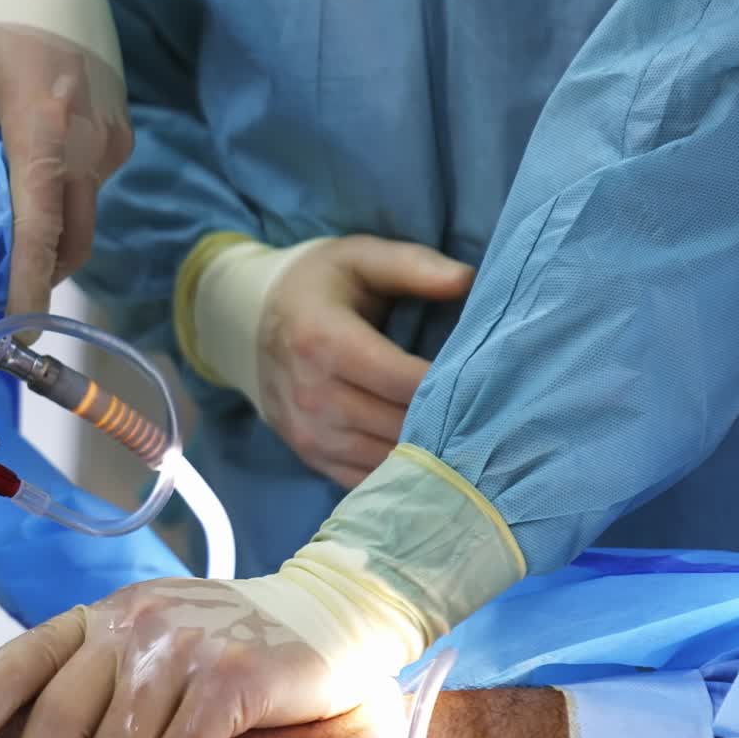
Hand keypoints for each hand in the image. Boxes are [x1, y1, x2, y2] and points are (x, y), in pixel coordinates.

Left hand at [0, 0, 131, 314]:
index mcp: (47, 130)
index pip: (41, 230)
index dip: (28, 287)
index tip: (16, 334)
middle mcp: (92, 145)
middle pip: (72, 240)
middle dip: (36, 272)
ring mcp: (113, 143)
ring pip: (83, 219)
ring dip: (47, 239)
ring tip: (2, 234)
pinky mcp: (119, 136)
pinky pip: (89, 191)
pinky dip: (58, 206)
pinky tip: (25, 187)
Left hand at [0, 578, 334, 737]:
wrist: (330, 612)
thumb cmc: (233, 636)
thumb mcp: (159, 628)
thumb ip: (107, 664)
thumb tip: (44, 733)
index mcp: (110, 615)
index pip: (33, 650)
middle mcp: (138, 626)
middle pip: (63, 715)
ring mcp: (186, 651)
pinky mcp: (233, 681)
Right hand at [257, 236, 471, 485]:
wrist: (243, 325)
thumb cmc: (316, 287)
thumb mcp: (358, 257)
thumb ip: (413, 266)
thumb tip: (467, 281)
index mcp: (324, 342)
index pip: (404, 381)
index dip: (453, 385)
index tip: (494, 378)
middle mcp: (311, 395)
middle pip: (398, 426)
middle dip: (448, 422)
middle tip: (495, 413)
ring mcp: (307, 433)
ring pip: (385, 459)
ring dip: (429, 454)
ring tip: (470, 438)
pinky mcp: (309, 456)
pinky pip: (365, 480)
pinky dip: (401, 473)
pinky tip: (433, 459)